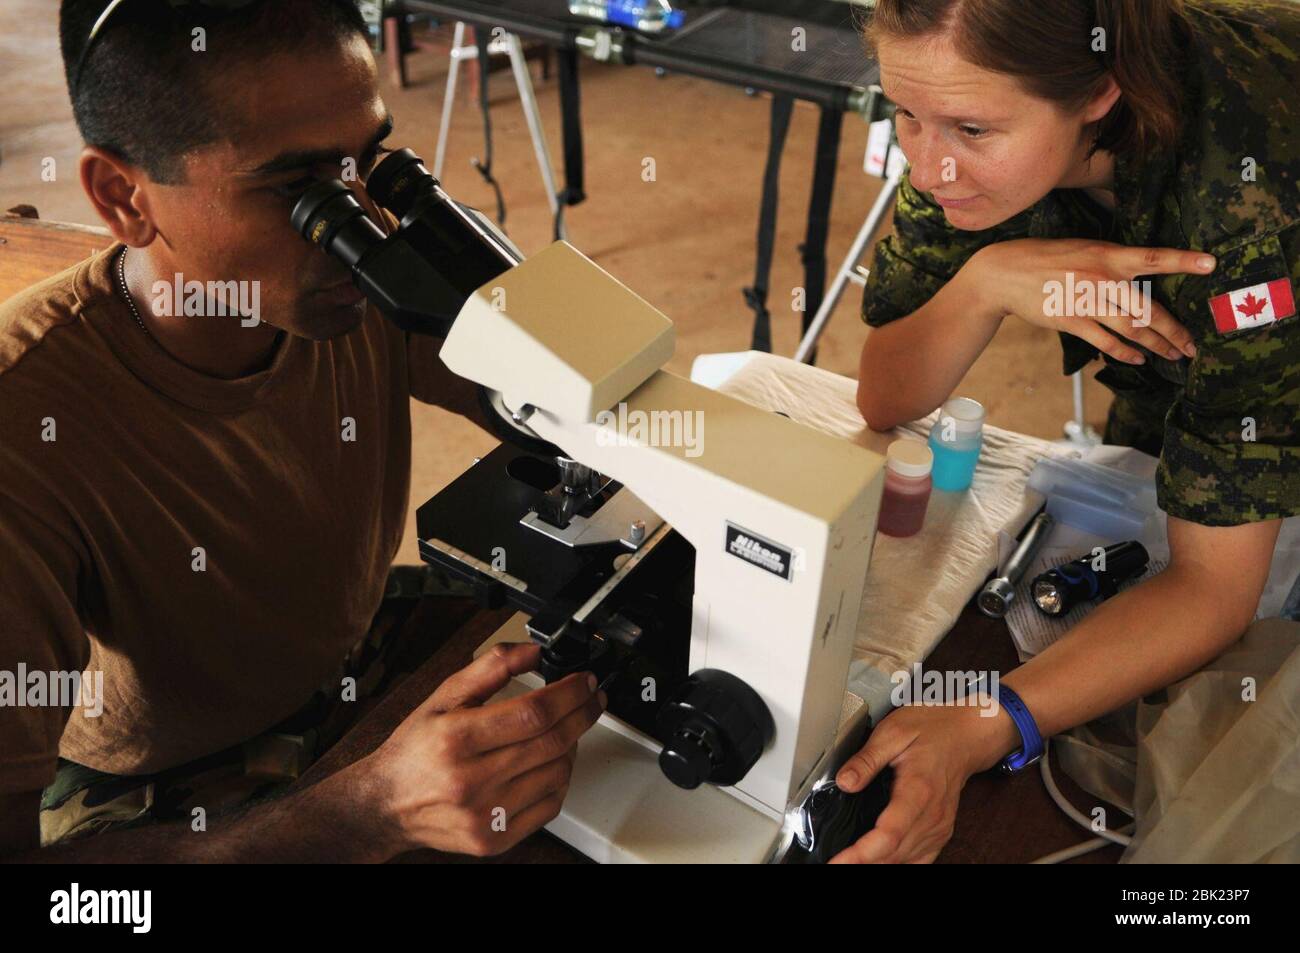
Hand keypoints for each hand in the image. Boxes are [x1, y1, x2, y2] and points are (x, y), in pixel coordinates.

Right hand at [368, 642, 604, 856]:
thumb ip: (490, 667)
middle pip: (551, 742)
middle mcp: (469, 781)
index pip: (532, 713)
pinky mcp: (493, 841)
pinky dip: (560, 780)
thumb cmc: (414, 749)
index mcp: (455, 739)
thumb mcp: (443, 696)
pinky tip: (550, 763)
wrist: (386, 805)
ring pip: (557, 774)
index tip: (585, 680)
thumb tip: (534, 651)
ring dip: (572, 746)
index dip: (569, 693)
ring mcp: (484, 815)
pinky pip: (549, 807)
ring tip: (564, 729)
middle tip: (591, 698)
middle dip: (582, 713)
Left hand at [829, 702, 1014, 863]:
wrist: (966, 734)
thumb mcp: (893, 732)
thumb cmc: (933, 729)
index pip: (888, 835)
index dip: (861, 854)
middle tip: (834, 861)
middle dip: (862, 863)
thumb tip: (844, 782)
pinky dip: (897, 863)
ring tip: (849, 862)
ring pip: (905, 861)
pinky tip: (878, 861)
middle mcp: (932, 816)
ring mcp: (939, 827)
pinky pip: (919, 860)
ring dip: (877, 865)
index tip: (838, 861)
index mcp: (918, 791)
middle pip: (894, 855)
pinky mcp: (941, 832)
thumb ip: (866, 760)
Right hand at [971, 238, 1213, 363]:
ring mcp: (1086, 301)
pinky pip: (1104, 341)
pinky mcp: (1070, 320)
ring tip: (1174, 355)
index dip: (1184, 261)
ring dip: (1156, 345)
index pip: (1154, 258)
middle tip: (1193, 345)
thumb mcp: (1083, 248)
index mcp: (1108, 255)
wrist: (1004, 273)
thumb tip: (1139, 275)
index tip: (1211, 265)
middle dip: (1175, 330)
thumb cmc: (1046, 257)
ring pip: (1131, 328)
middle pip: (1148, 309)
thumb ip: (1111, 261)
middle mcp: (1102, 278)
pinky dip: (1124, 352)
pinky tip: (1138, 358)